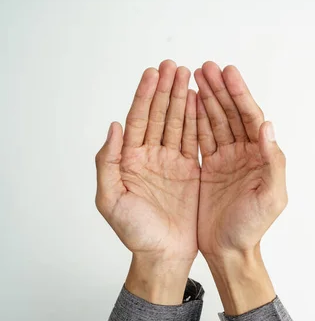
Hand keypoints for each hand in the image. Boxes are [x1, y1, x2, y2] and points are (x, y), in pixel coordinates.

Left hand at [95, 60, 199, 303]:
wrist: (164, 255)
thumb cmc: (135, 232)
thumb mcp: (111, 199)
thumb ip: (108, 162)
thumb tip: (113, 126)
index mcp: (130, 160)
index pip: (138, 119)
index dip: (145, 95)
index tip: (153, 72)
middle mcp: (151, 157)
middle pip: (159, 115)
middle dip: (166, 89)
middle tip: (174, 65)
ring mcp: (172, 163)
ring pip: (178, 123)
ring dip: (183, 99)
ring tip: (190, 76)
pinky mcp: (191, 171)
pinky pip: (194, 140)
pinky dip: (197, 120)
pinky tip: (201, 103)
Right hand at [194, 62, 287, 313]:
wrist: (229, 250)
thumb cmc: (252, 227)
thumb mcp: (271, 196)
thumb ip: (272, 161)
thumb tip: (268, 125)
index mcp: (262, 157)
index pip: (251, 117)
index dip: (240, 94)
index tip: (228, 72)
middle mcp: (245, 153)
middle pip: (232, 113)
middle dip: (220, 89)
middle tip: (206, 66)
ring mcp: (226, 159)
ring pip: (216, 121)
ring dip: (207, 98)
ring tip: (194, 75)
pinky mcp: (209, 168)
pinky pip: (202, 137)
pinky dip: (195, 119)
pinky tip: (187, 102)